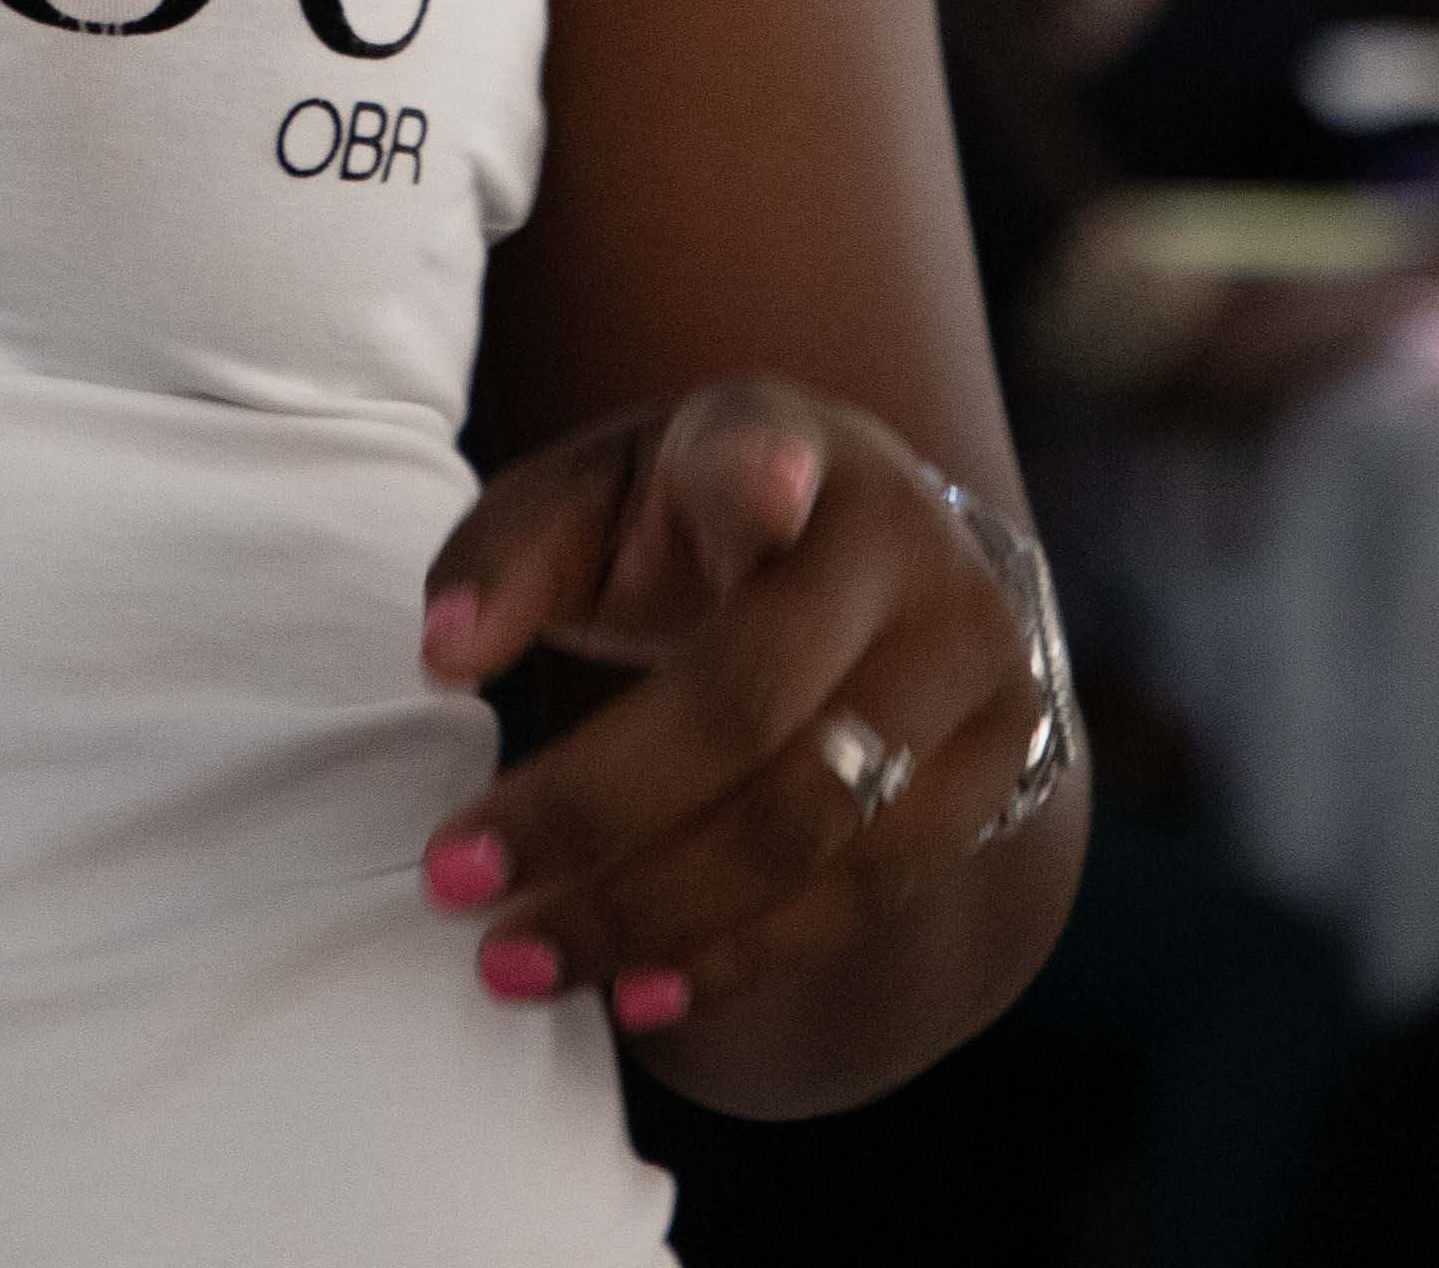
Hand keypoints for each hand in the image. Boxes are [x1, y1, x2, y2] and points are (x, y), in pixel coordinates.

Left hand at [413, 380, 1048, 1038]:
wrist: (865, 549)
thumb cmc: (694, 521)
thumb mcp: (594, 496)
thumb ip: (509, 555)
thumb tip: (445, 655)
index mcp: (786, 442)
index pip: (769, 458)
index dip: (762, 477)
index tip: (757, 488)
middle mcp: (902, 548)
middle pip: (752, 700)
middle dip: (594, 810)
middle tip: (455, 882)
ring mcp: (969, 663)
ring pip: (813, 822)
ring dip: (653, 915)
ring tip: (519, 962)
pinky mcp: (993, 769)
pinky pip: (865, 893)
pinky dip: (741, 956)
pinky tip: (636, 995)